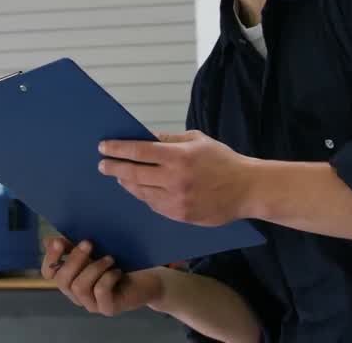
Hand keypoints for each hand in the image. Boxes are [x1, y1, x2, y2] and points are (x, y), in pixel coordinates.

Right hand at [41, 237, 162, 316]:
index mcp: (70, 279)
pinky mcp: (108, 309)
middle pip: (63, 281)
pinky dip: (107, 277)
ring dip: (94, 268)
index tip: (59, 241)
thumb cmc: (116, 264)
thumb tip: (50, 240)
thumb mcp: (93, 252)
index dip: (50, 258)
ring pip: (79, 287)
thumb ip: (72, 246)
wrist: (145, 280)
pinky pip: (100, 292)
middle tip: (88, 242)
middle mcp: (77, 294)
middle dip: (74, 259)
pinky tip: (117, 270)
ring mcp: (92, 304)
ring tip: (109, 258)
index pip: (49, 273)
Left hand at [99, 131, 257, 225]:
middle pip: (134, 173)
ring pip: (141, 192)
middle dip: (114, 167)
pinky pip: (153, 205)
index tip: (103, 147)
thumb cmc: (222, 160)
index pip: (138, 151)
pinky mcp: (180, 216)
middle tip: (102, 164)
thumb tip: (141, 136)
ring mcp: (177, 200)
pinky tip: (138, 189)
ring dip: (126, 183)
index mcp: (179, 156)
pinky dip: (143, 196)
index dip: (117, 149)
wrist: (249, 189)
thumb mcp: (196, 140)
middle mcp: (175, 179)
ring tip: (118, 176)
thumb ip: (168, 139)